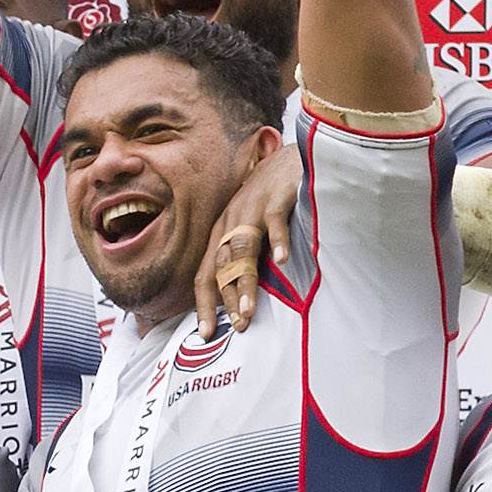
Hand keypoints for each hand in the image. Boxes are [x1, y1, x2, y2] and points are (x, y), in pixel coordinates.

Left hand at [192, 144, 298, 333]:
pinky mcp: (276, 199)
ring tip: (248, 311)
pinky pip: (274, 223)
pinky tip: (282, 261)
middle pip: (222, 267)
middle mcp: (230, 223)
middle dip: (226, 300)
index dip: (204, 303)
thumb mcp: (250, 228)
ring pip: (243, 251)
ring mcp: (251, 211)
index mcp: (221, 234)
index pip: (204, 274)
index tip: (205, 332)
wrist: (287, 159)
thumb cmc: (268, 199)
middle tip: (235, 327)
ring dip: (245, 282)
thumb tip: (239, 295)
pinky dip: (279, 241)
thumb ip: (244, 257)